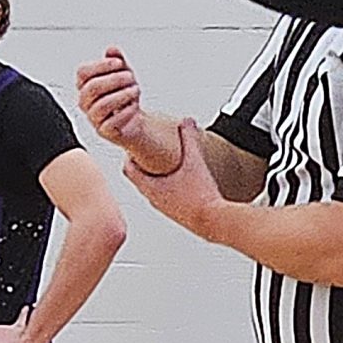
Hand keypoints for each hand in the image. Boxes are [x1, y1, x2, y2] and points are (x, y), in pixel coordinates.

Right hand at [74, 47, 178, 170]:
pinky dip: (126, 111)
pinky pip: (112, 121)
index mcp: (84, 86)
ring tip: (136, 90)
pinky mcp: (104, 131)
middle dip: (115, 79)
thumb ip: (117, 61)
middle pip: (93, 87)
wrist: (135, 122)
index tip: (119, 62)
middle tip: (131, 77)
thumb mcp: (124, 74)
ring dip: (123, 95)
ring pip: (103, 104)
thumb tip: (112, 49)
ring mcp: (93, 118)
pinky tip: (134, 106)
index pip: (83, 72)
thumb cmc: (125, 97)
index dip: (101, 65)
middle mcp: (85, 102)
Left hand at [122, 117, 222, 240]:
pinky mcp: (175, 214)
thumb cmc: (200, 196)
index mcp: (151, 186)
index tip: (136, 147)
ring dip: (155, 178)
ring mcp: (163, 208)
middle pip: (139, 179)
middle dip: (143, 165)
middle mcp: (153, 199)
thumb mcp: (194, 160)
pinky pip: (164, 198)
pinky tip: (181, 183)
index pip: (128, 168)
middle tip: (149, 154)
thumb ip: (189, 138)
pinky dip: (166, 188)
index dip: (130, 155)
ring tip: (165, 167)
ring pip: (151, 190)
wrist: (214, 221)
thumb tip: (187, 121)